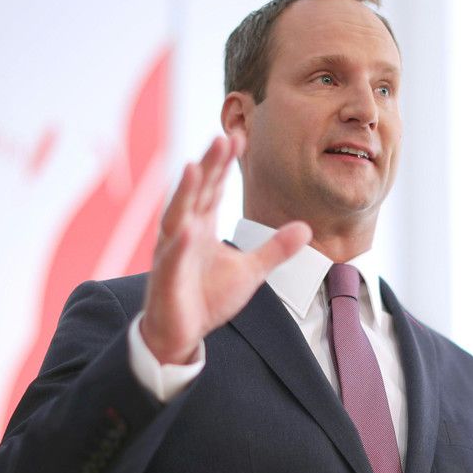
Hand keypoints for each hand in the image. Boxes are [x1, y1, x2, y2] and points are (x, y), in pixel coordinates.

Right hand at [139, 134, 311, 363]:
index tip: (239, 138)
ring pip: (177, 217)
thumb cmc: (207, 298)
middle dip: (208, 166)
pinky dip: (180, 245)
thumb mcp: (251, 271)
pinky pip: (173, 259)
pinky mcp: (166, 279)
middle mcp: (183, 232)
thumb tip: (306, 228)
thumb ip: (276, 248)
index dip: (224, 164)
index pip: (213, 188)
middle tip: (222, 138)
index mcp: (201, 226)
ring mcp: (172, 254)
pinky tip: (189, 231)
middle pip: (196, 192)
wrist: (181, 334)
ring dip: (185, 192)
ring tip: (195, 167)